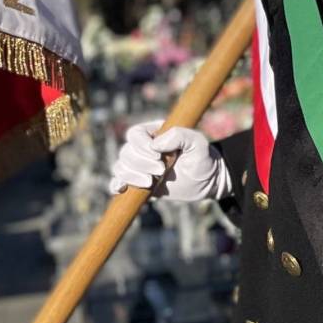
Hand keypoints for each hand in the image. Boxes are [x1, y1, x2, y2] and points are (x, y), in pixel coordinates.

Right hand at [107, 123, 228, 201]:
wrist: (206, 182)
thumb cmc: (202, 159)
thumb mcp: (198, 144)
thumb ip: (181, 135)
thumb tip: (156, 144)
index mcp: (154, 133)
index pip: (134, 134)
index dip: (141, 145)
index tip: (158, 155)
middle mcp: (143, 148)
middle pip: (126, 152)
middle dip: (141, 164)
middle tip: (161, 171)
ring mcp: (139, 166)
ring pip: (120, 167)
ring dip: (132, 176)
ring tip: (151, 182)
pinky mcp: (137, 182)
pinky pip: (117, 182)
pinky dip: (116, 185)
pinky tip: (122, 189)